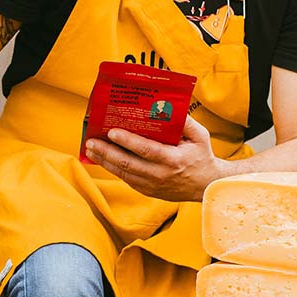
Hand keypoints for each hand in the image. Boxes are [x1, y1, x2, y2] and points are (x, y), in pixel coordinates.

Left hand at [83, 115, 226, 200]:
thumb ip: (185, 122)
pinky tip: (101, 159)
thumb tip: (167, 105)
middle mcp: (160, 175)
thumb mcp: (200, 136)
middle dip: (106, 151)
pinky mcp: (147, 191)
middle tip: (90, 141)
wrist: (207, 186)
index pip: (146, 150)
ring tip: (89, 149)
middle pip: (128, 163)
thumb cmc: (201, 156)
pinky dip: (112, 168)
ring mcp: (152, 185)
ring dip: (104, 161)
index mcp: (173, 159)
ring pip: (123, 173)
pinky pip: (126, 179)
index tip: (111, 132)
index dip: (127, 141)